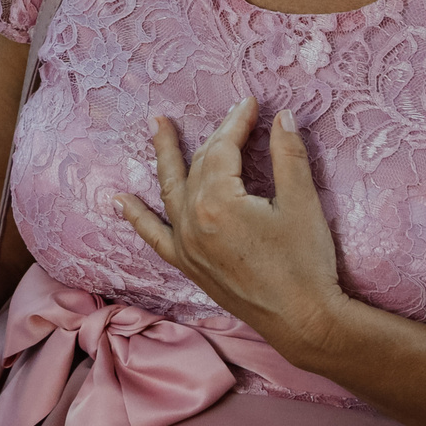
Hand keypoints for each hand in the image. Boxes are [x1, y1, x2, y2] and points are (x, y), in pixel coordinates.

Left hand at [115, 97, 349, 354]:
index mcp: (217, 202)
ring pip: (170, 191)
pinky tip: (120, 202)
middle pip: (200, 166)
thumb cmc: (306, 263)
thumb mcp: (302, 202)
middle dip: (217, 137)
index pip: (222, 149)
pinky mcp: (189, 265)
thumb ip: (288, 154)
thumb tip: (281, 116)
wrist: (303, 320)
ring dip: (164, 157)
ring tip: (156, 127)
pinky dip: (136, 217)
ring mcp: (186, 245)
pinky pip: (154, 237)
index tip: (252, 104)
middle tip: (233, 116)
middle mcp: (192, 222)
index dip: (237, 123)